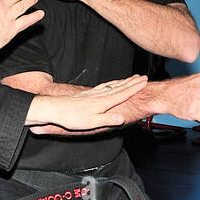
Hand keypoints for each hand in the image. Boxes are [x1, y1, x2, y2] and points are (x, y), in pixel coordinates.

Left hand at [26, 75, 146, 130]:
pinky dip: (111, 84)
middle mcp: (99, 96)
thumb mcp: (92, 122)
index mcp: (103, 103)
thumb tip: (122, 118)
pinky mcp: (87, 94)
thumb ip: (107, 120)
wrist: (55, 109)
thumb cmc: (72, 118)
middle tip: (143, 77)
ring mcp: (93, 94)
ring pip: (112, 86)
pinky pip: (103, 86)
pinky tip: (111, 84)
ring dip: (123, 82)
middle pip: (119, 87)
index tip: (144, 82)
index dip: (134, 88)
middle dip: (132, 82)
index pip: (122, 93)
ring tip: (131, 79)